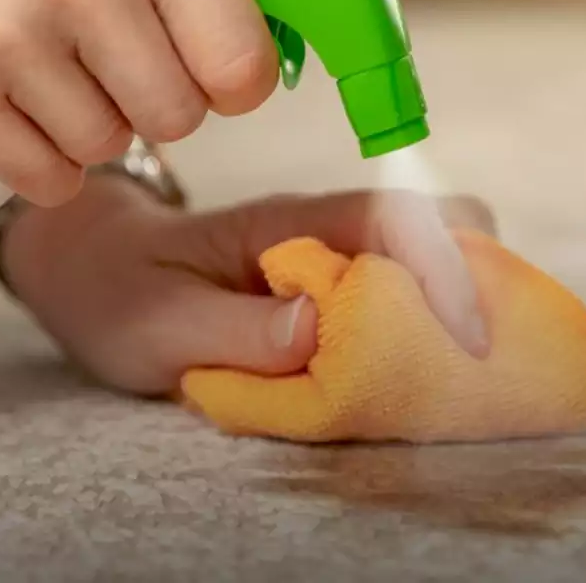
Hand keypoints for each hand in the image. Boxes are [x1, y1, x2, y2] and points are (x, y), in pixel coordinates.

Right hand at [0, 0, 276, 206]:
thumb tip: (269, 53)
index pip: (240, 65)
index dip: (237, 80)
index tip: (219, 68)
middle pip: (176, 117)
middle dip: (162, 95)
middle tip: (127, 49)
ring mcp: (9, 33)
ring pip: (107, 146)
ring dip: (98, 117)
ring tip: (67, 53)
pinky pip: (45, 176)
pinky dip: (47, 153)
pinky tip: (35, 94)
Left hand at [0, 175, 496, 394]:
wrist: (104, 273)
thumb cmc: (125, 294)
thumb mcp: (159, 325)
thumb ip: (237, 329)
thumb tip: (320, 328)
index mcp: (290, 224)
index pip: (392, 218)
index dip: (442, 268)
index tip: (470, 335)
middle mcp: (330, 229)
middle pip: (442, 223)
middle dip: (478, 278)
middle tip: (480, 352)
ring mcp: (344, 253)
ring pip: (439, 254)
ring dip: (462, 304)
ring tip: (463, 364)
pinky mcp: (348, 284)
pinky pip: (416, 290)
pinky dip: (437, 324)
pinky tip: (427, 366)